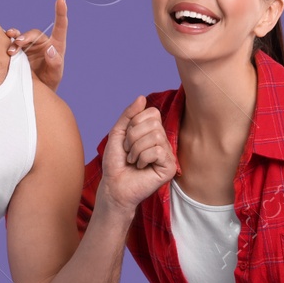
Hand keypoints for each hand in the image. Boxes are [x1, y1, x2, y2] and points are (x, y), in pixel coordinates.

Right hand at [4, 0, 67, 90]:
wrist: (37, 91)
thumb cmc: (50, 81)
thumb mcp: (56, 74)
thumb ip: (56, 62)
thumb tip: (51, 49)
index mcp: (56, 45)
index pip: (60, 27)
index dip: (60, 13)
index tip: (61, 0)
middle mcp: (42, 43)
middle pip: (34, 34)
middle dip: (26, 37)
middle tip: (18, 43)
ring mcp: (29, 47)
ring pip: (21, 37)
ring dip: (15, 40)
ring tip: (11, 49)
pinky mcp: (19, 52)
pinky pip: (12, 43)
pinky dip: (8, 42)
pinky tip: (4, 43)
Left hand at [98, 95, 176, 212]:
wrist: (113, 185)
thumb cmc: (115, 162)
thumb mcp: (118, 132)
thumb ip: (129, 115)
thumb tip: (142, 97)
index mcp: (153, 132)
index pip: (152, 112)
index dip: (135, 123)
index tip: (127, 139)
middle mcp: (163, 141)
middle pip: (154, 123)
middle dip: (133, 137)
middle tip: (129, 151)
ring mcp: (168, 154)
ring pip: (156, 136)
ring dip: (136, 149)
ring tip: (133, 160)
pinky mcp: (170, 167)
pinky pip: (157, 150)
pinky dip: (142, 158)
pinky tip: (141, 167)